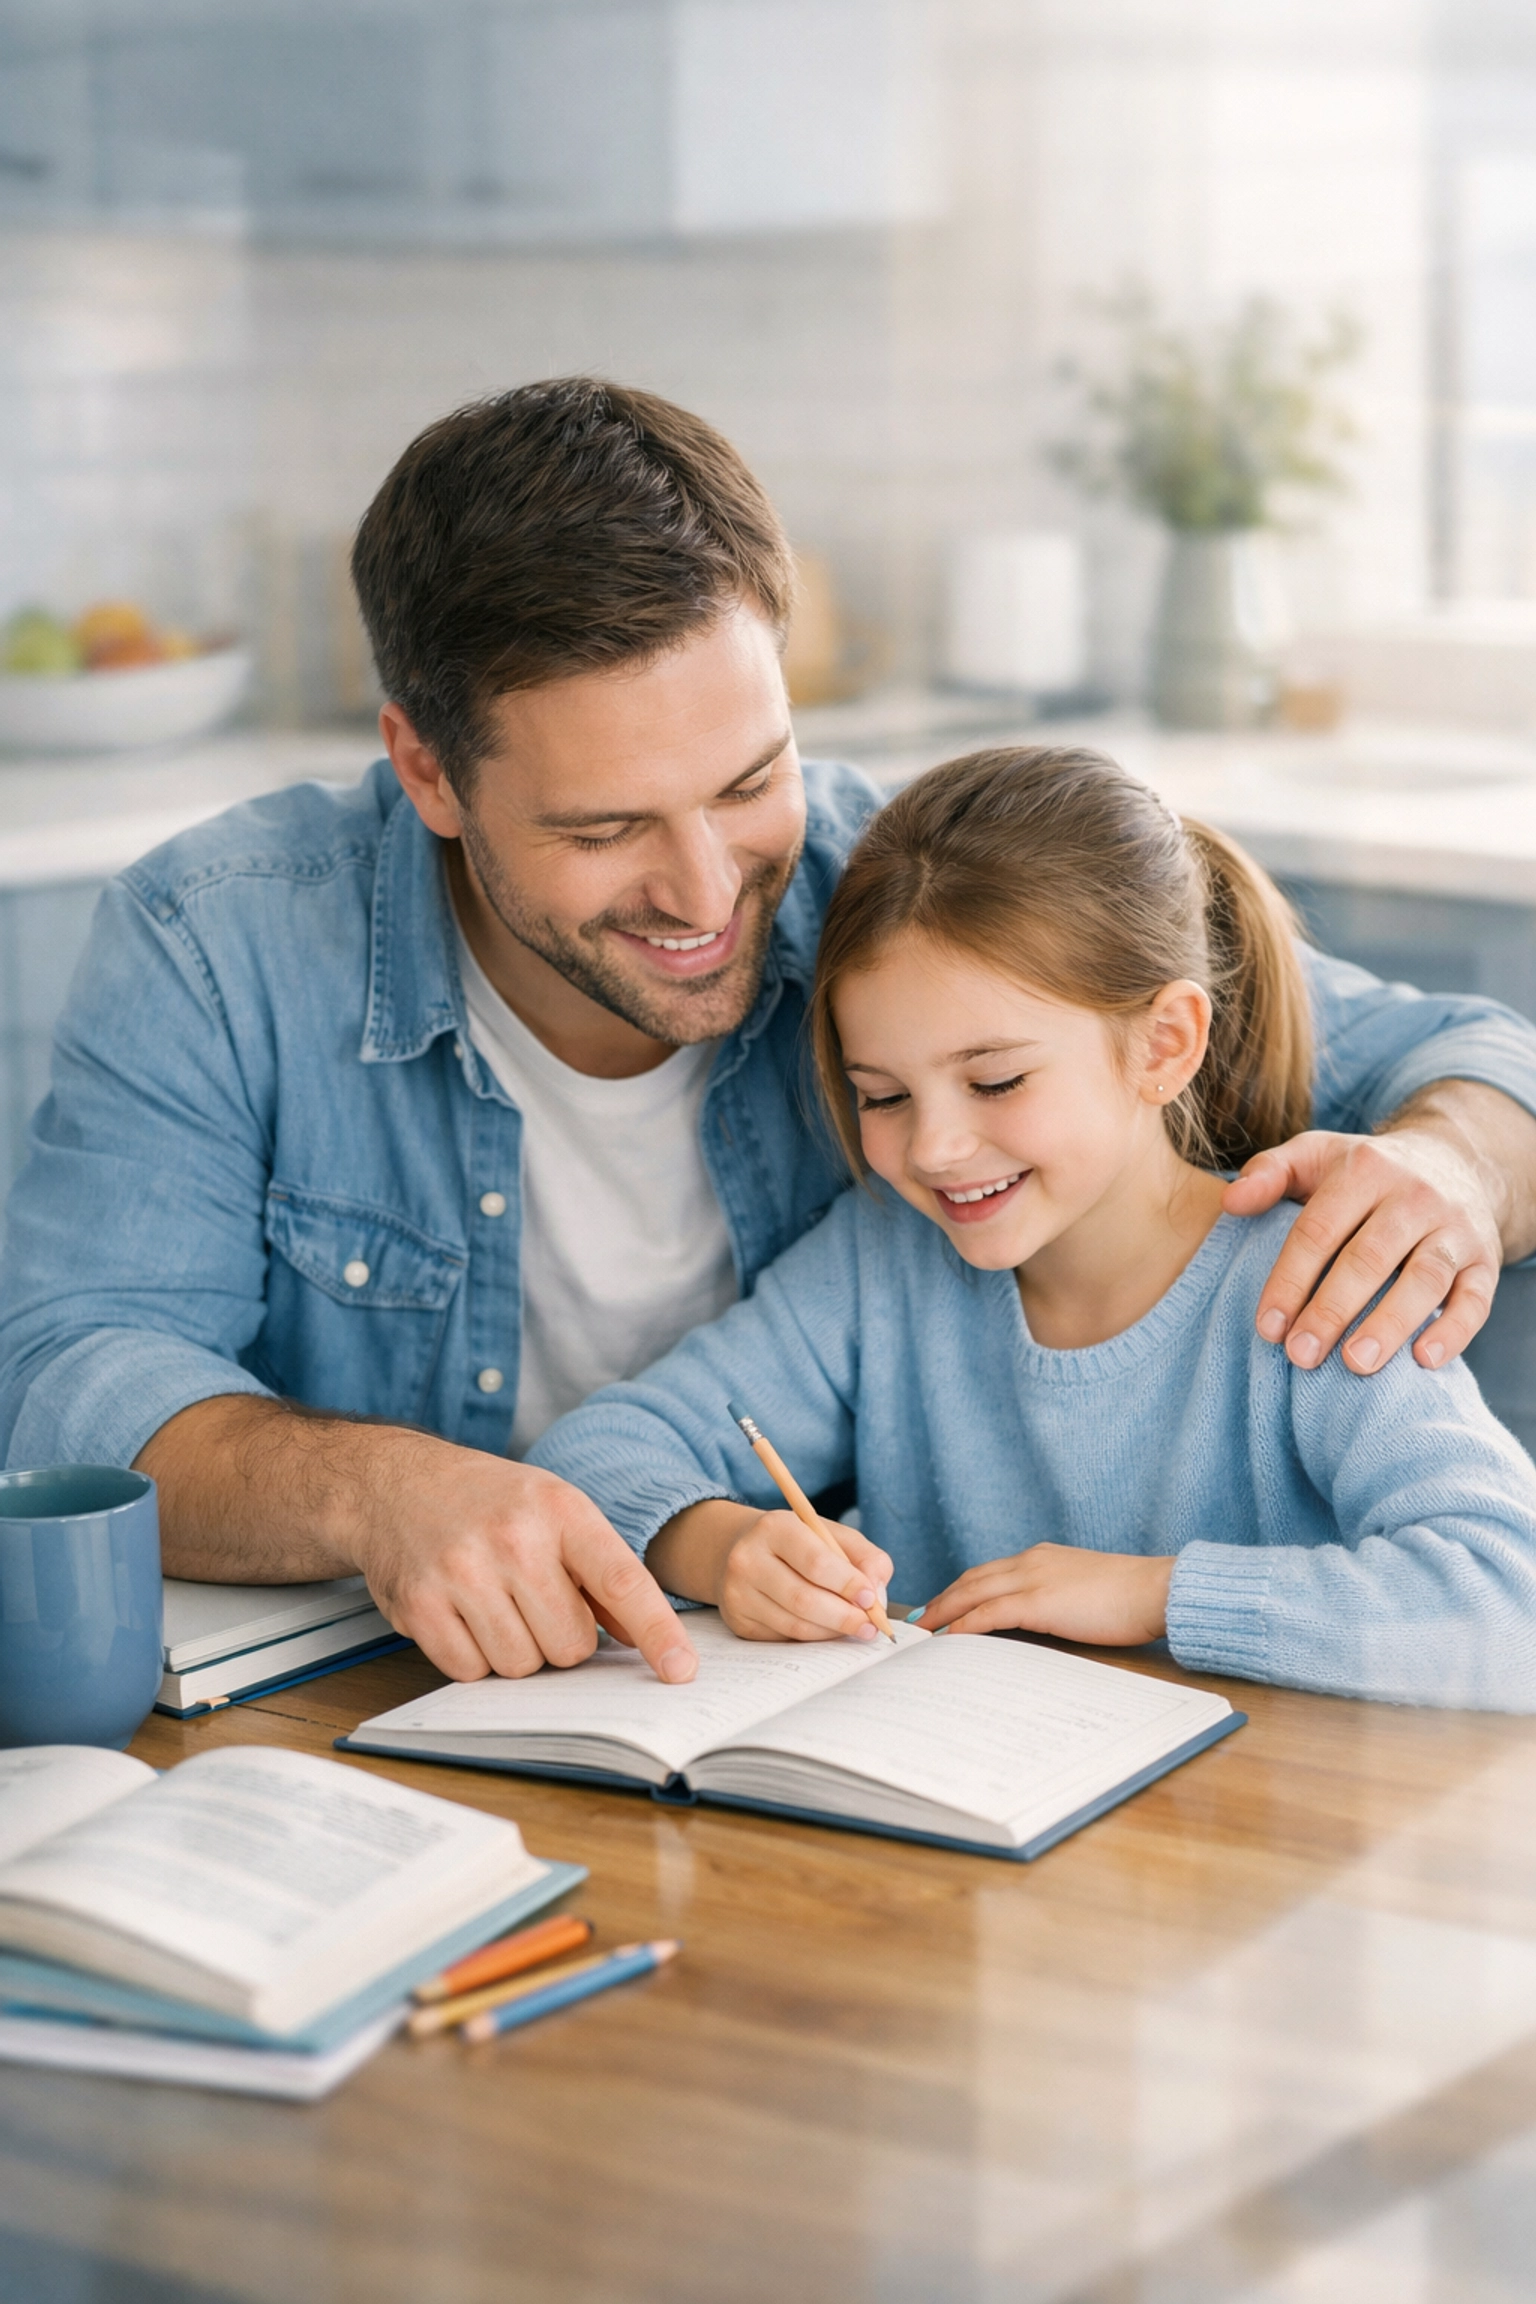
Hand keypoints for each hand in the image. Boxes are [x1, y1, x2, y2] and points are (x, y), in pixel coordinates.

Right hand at [139, 1396, 697, 1685]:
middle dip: (562, 1639)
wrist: (394, 1483)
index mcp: (559, 1510)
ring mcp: (462, 1573)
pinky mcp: (420, 1606)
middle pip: (571, 1646)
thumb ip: (603, 1571)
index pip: (622, 1582)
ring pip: (522, 1665)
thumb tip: (646, 1639)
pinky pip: (471, 1673)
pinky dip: (474, 1659)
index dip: (658, 1633)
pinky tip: (465, 1617)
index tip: (680, 1671)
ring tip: (497, 1605)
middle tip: (536, 1603)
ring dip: (517, 1651)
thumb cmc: (488, 1501)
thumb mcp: (555, 1510)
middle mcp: (513, 1539)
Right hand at [646, 1497, 894, 1642]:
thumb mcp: (831, 1534)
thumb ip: (865, 1557)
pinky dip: (812, 1638)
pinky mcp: (739, 1622)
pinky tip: (826, 1630)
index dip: (848, 1584)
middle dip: (844, 1617)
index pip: (816, 1562)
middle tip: (870, 1625)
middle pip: (804, 1599)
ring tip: (854, 1628)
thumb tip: (877, 1595)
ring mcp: (738, 1594)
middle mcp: (748, 1559)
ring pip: (795, 1625)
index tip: (871, 1598)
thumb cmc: (797, 1542)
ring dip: (831, 1632)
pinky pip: (784, 1639)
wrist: (740, 1549)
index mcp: (774, 1527)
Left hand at [916, 1545, 1172, 1645]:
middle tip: (920, 1619)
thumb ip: (1059, 1597)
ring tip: (923, 1631)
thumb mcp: (1086, 1590)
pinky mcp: (1038, 1602)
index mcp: (1042, 1558)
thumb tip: (1044, 1619)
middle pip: (972, 1579)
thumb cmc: (1132, 1597)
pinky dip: (964, 1625)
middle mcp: (1031, 1562)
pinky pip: (988, 1614)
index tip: (943, 1605)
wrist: (1156, 1590)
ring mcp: (1033, 1579)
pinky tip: (948, 1639)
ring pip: (972, 1593)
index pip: (989, 1572)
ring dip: (944, 1612)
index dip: (962, 1589)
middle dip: (943, 1599)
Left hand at [1225, 1106, 1504, 1374]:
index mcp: (1363, 1172)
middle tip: (1301, 1355)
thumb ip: (1268, 1173)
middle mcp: (1414, 1196)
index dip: (1290, 1281)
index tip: (1268, 1328)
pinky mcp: (1485, 1259)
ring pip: (1424, 1279)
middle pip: (1368, 1259)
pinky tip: (1424, 1361)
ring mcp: (1454, 1228)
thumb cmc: (1365, 1171)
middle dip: (1332, 1311)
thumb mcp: (1315, 1155)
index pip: (1319, 1231)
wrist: (1454, 1160)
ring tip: (1355, 1365)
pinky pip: (1476, 1298)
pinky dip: (1454, 1331)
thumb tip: (1231, 1203)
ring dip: (1389, 1325)